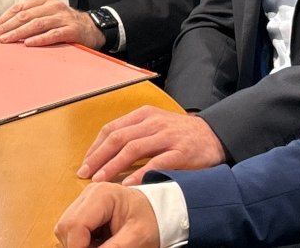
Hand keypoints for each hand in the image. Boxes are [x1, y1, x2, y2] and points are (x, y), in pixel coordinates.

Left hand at [0, 0, 104, 48]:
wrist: (91, 28)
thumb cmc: (64, 23)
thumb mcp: (47, 14)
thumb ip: (29, 17)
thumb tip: (3, 28)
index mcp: (44, 0)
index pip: (19, 9)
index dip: (3, 19)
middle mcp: (53, 7)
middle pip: (25, 16)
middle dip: (6, 27)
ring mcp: (62, 18)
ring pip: (36, 24)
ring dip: (18, 33)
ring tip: (5, 40)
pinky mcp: (70, 30)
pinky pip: (52, 35)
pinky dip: (39, 39)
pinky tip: (28, 44)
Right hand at [53, 182, 160, 247]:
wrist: (159, 212)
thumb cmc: (151, 221)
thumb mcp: (137, 238)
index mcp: (102, 195)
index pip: (74, 224)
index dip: (78, 247)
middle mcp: (88, 194)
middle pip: (66, 227)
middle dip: (78, 246)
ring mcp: (84, 201)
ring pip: (65, 230)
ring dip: (79, 244)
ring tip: (104, 244)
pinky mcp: (83, 209)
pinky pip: (71, 230)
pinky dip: (81, 241)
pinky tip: (100, 242)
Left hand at [78, 106, 224, 183]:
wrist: (214, 136)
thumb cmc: (180, 134)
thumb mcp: (156, 125)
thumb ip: (134, 134)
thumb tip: (105, 153)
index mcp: (144, 115)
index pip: (112, 128)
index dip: (95, 146)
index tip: (85, 163)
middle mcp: (154, 123)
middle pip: (118, 137)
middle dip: (98, 157)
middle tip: (85, 173)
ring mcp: (167, 137)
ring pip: (133, 148)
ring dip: (113, 165)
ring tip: (100, 180)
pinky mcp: (180, 153)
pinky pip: (156, 163)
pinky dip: (139, 173)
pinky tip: (128, 184)